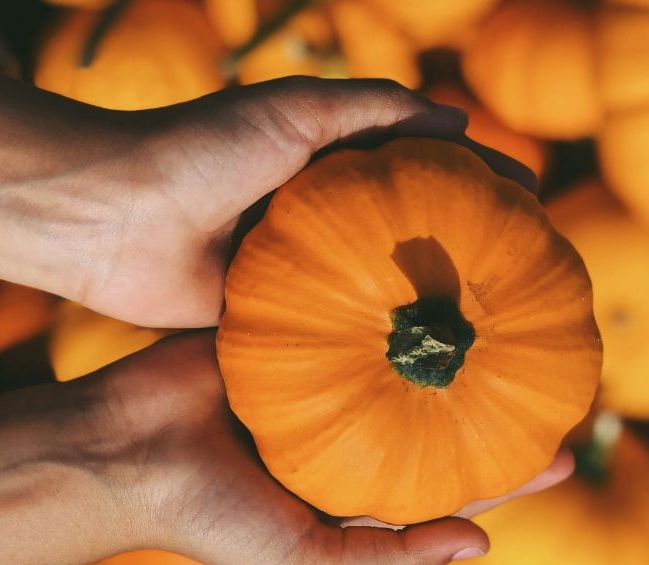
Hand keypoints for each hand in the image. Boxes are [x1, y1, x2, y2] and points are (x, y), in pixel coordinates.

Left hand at [0, 73, 536, 327]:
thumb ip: (371, 109)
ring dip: (440, 311)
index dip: (485, 188)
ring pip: (390, 295)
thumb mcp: (292, 112)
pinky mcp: (283, 324)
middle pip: (422, 239)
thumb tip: (460, 123)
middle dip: (477, 254)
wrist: (111, 218)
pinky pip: (343, 339)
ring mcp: (310, 278)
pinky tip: (428, 371)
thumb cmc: (199, 151)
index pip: (430, 176)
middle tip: (534, 275)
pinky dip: (382, 353)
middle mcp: (331, 227)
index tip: (537, 205)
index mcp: (337, 172)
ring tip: (501, 330)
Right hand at [0, 331, 572, 564]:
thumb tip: (483, 546)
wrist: (123, 448)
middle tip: (560, 369)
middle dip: (498, 394)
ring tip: (516, 314)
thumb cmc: (213, 516)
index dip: (512, 471)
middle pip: (443, 409)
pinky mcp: (298, 332)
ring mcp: (329, 380)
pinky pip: (358, 315)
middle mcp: (355, 431)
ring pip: (409, 356)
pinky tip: (443, 280)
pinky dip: (397, 303)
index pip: (456, 479)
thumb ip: (394, 559)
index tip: (568, 450)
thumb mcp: (308, 561)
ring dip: (457, 338)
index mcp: (361, 487)